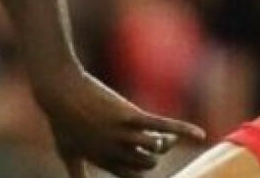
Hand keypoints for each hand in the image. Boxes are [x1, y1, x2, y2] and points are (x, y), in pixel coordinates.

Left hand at [34, 68, 205, 177]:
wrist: (59, 90)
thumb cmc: (62, 121)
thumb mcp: (68, 153)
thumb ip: (78, 175)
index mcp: (104, 162)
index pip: (134, 175)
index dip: (143, 165)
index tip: (145, 151)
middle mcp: (116, 152)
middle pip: (148, 162)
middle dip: (154, 151)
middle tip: (151, 134)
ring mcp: (123, 134)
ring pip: (155, 148)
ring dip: (162, 140)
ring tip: (158, 130)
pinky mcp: (131, 115)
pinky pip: (162, 125)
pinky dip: (183, 130)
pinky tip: (200, 134)